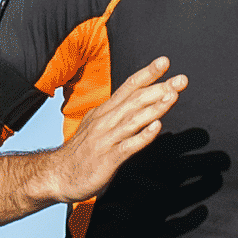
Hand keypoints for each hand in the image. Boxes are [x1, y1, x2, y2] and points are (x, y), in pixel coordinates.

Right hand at [36, 57, 186, 203]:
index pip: (129, 87)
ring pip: (134, 119)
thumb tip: (137, 104)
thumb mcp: (97, 125)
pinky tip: (157, 127)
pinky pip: (128, 146)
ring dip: (155, 107)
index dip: (147, 74)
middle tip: (181, 80)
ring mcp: (107, 139)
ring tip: (173, 96)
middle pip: (136, 100)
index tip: (164, 62)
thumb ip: (117, 115)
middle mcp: (106, 121)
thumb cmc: (81, 153)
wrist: (57, 175)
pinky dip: (143, 136)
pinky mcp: (108, 158)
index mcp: (105, 112)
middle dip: (160, 88)